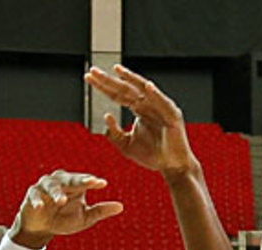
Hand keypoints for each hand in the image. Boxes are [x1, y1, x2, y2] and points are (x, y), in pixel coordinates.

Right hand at [9, 170, 123, 248]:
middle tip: (89, 182)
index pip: (85, 181)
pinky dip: (37, 200)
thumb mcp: (84, 218)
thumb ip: (100, 211)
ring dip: (56, 192)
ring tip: (61, 200)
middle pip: (70, 178)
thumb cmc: (64, 219)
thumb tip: (121, 207)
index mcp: (75, 185)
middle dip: (78, 180)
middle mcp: (60, 181)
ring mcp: (45, 186)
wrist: (41, 229)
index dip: (92, 182)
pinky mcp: (32, 194)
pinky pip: (34, 195)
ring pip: (51, 185)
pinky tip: (40, 207)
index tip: (102, 183)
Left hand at [85, 64, 197, 179]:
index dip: (103, 86)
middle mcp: (149, 104)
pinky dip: (156, 95)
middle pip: (126, 88)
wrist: (171, 167)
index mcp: (139, 108)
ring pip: (143, 90)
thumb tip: (106, 116)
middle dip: (109, 80)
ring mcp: (161, 107)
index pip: (118, 94)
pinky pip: (163, 103)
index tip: (88, 77)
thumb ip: (114, 133)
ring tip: (117, 70)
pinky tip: (147, 87)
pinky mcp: (173, 115)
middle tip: (93, 71)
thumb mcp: (126, 145)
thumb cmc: (152, 155)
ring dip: (130, 79)